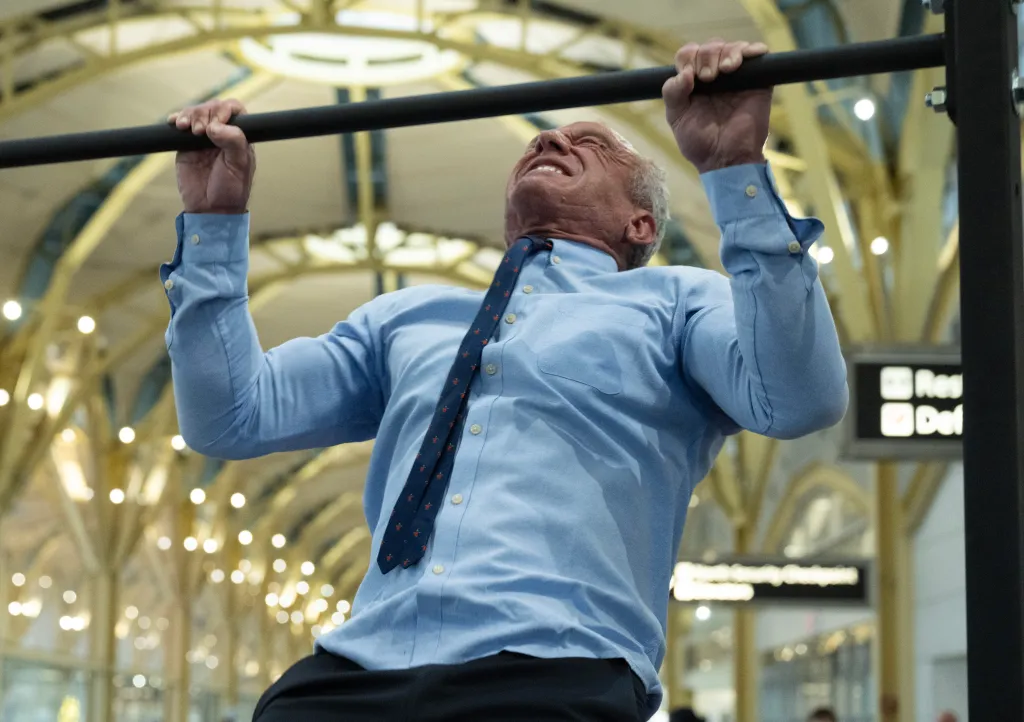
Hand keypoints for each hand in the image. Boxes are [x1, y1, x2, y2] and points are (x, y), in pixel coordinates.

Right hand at [170, 99, 254, 214]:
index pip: (234, 110)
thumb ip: (233, 142)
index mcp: (239, 137)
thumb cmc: (231, 190)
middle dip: (203, 113)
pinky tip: (175, 122)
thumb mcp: (239, 166)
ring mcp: (203, 138)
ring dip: (189, 114)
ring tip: (186, 128)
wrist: (210, 209)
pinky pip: (181, 127)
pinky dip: (177, 119)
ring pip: (196, 113)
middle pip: (212, 108)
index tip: (216, 122)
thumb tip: (214, 125)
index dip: (224, 109)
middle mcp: (221, 134)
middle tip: (200, 131)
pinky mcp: (186, 145)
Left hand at [662, 40, 771, 173]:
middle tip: (708, 77)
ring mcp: (738, 77)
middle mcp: (716, 75)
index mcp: (694, 81)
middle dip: (707, 56)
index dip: (688, 57)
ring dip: (727, 52)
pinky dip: (752, 50)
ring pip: (733, 47)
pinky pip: (759, 53)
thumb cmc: (699, 142)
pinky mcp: (759, 80)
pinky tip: (743, 60)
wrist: (726, 159)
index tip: (690, 76)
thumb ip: (672, 93)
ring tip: (726, 70)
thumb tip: (685, 72)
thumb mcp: (676, 117)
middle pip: (711, 46)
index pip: (689, 53)